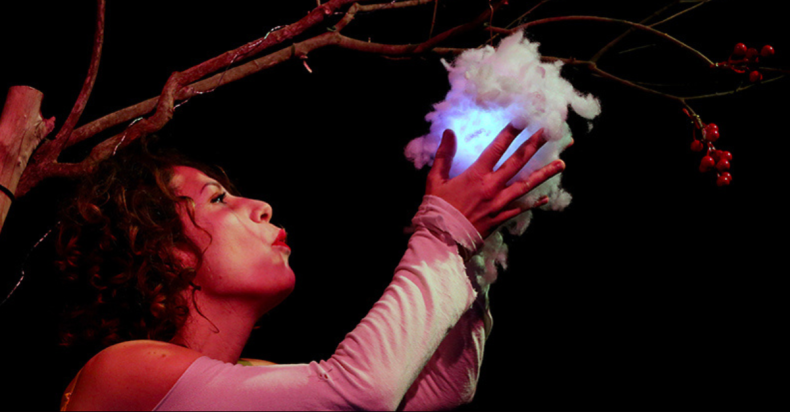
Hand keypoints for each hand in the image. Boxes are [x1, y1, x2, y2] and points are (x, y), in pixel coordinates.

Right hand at [425, 124, 564, 238]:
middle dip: (535, 145)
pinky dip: (533, 202)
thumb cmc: (436, 209)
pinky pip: (521, 208)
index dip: (510, 132)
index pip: (496, 148)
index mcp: (476, 175)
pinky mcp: (500, 218)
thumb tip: (448, 132)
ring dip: (545, 173)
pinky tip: (545, 197)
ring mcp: (499, 203)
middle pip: (518, 162)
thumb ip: (444, 155)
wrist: (441, 239)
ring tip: (562, 163)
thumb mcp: (435, 179)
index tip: (523, 118)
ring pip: (527, 185)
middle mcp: (492, 187)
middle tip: (550, 131)